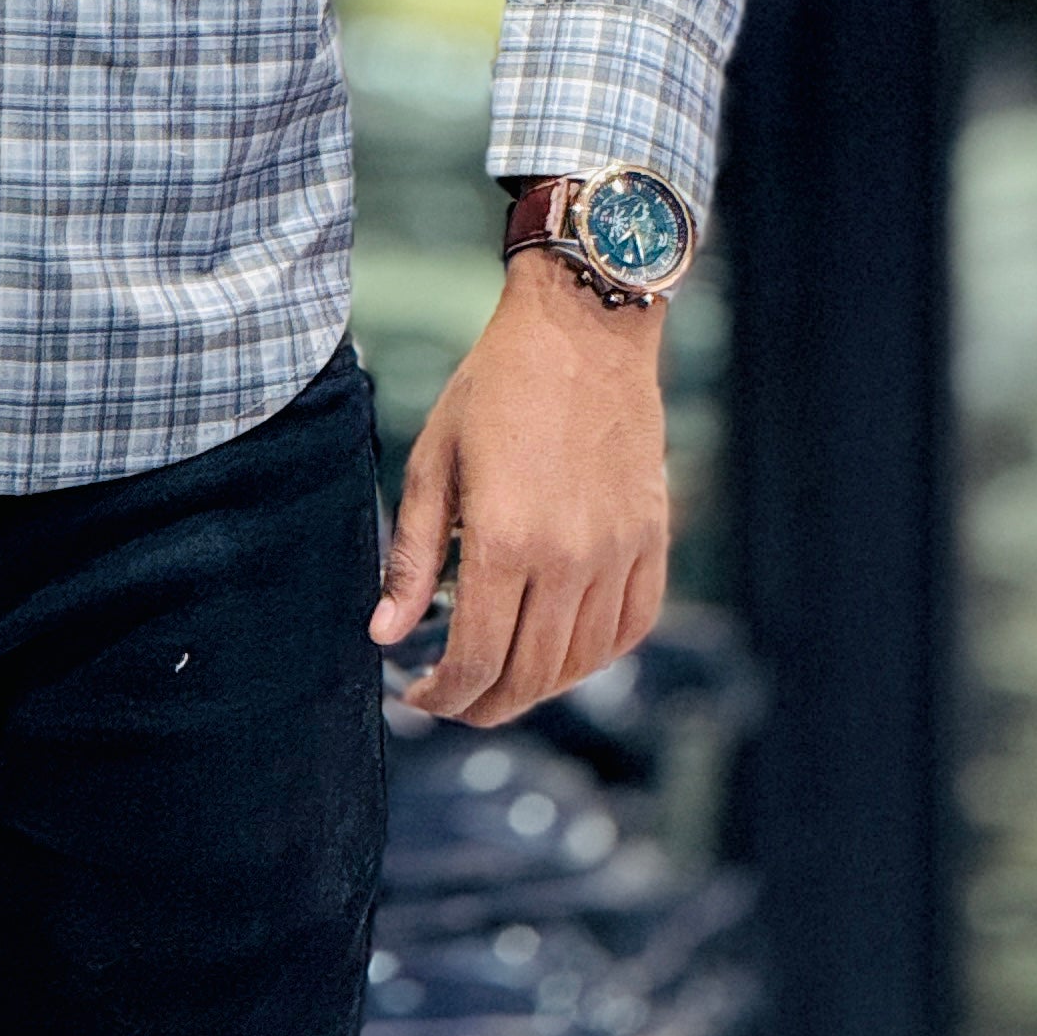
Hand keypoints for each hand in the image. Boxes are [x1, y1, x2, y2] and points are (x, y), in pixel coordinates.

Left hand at [366, 247, 669, 724]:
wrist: (581, 331)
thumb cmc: (495, 388)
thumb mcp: (433, 462)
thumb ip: (413, 558)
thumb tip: (385, 634)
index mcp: (506, 540)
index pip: (476, 659)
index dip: (444, 695)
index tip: (419, 697)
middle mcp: (569, 559)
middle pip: (528, 677)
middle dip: (482, 704)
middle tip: (452, 701)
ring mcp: (618, 554)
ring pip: (579, 663)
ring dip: (535, 687)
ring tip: (498, 677)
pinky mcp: (651, 542)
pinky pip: (630, 628)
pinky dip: (594, 655)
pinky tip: (560, 651)